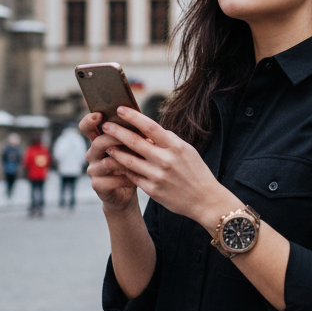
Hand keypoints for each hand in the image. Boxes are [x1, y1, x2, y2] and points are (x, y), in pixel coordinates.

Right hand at [79, 112, 137, 213]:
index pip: (86, 127)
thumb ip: (133, 136)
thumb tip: (144, 123)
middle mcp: (92, 154)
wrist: (127, 191)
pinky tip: (138, 177)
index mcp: (98, 141)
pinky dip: (126, 178)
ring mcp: (93, 170)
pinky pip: (111, 180)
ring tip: (141, 160)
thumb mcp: (133, 148)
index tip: (99, 114)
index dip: (89, 120)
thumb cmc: (132, 164)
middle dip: (116, 139)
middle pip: (98, 142)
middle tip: (134, 137)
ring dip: (125, 160)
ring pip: (106, 162)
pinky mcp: (97, 185)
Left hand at [102, 106, 227, 224]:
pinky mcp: (153, 191)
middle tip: (106, 126)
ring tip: (108, 145)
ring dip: (116, 152)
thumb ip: (168, 140)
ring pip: (129, 161)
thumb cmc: (196, 172)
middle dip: (117, 132)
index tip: (120, 109)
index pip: (150, 127)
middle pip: (135, 142)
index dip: (133, 117)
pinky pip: (133, 176)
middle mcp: (166, 160)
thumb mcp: (187, 151)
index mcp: (175, 147)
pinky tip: (117, 164)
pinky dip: (124, 169)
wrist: (205, 200)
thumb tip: (150, 129)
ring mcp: (158, 176)